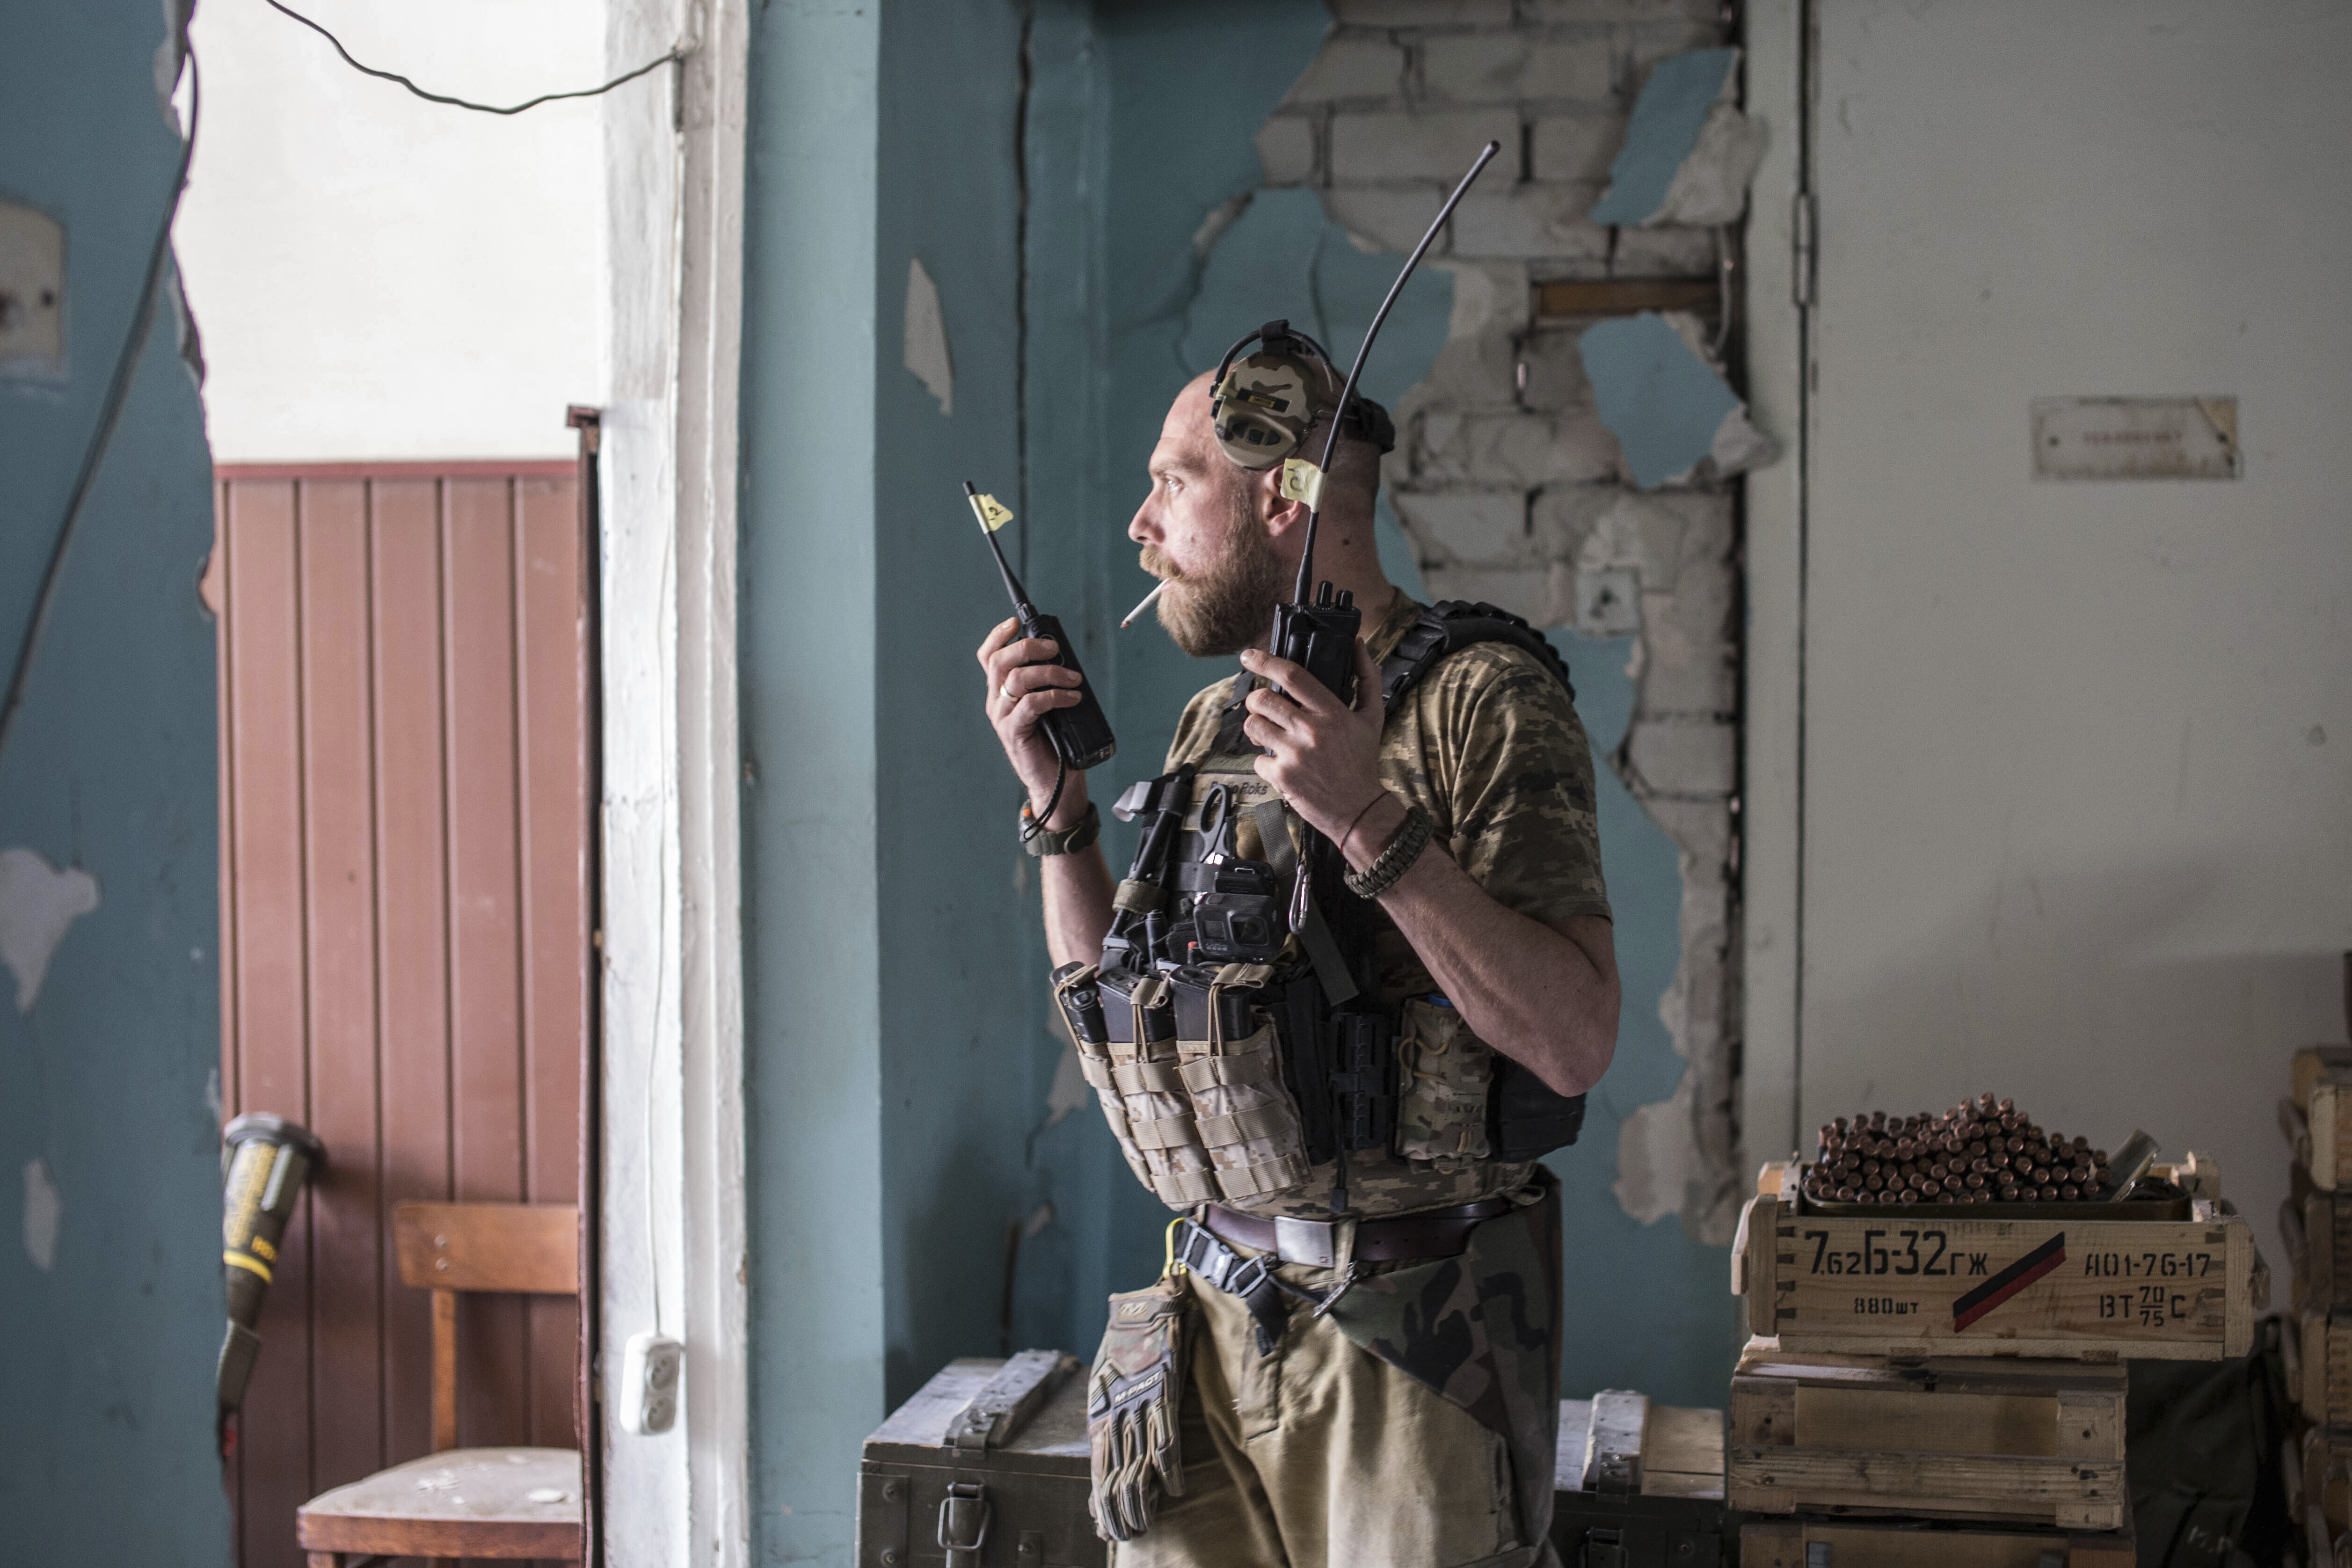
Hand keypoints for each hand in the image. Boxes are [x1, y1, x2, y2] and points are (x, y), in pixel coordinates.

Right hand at [977, 617, 1084, 821]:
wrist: (1055, 781)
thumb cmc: (1055, 740)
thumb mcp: (1049, 705)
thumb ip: (1047, 682)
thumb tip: (1063, 658)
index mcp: (1000, 691)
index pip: (989, 657)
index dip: (998, 636)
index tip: (1015, 623)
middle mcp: (996, 701)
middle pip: (1000, 661)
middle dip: (1028, 648)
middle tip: (1055, 649)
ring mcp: (1002, 717)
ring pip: (1017, 679)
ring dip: (1050, 672)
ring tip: (1074, 679)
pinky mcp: (1014, 732)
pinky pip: (1032, 704)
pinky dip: (1055, 696)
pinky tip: (1072, 697)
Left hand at [1237, 637, 1387, 842]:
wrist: (1359, 809)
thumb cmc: (1362, 760)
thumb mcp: (1372, 717)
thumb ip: (1367, 677)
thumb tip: (1359, 644)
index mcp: (1332, 712)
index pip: (1292, 676)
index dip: (1264, 661)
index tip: (1249, 655)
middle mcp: (1311, 730)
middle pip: (1262, 700)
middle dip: (1255, 699)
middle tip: (1263, 706)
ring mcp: (1294, 754)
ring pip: (1253, 726)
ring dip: (1257, 728)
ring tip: (1270, 734)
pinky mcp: (1282, 777)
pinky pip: (1257, 760)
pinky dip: (1265, 762)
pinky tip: (1283, 764)